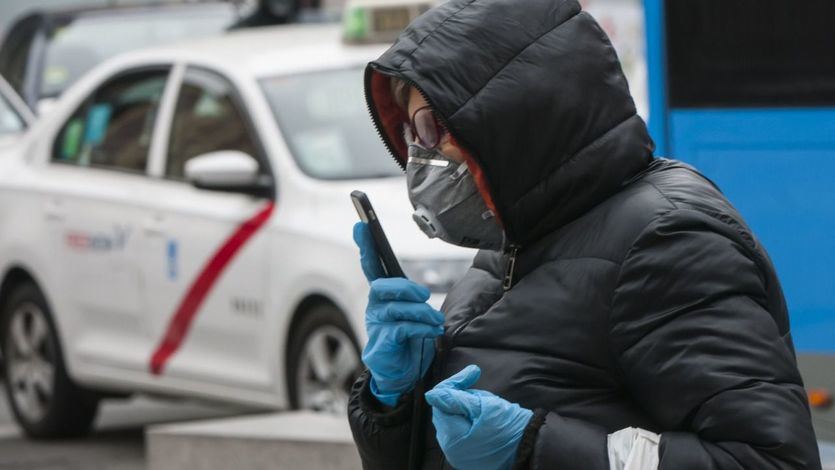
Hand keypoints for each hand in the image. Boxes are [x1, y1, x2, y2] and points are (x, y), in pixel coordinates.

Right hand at [354, 222, 443, 405]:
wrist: (403, 374)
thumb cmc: (409, 340)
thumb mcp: (413, 314)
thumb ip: (412, 300)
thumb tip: (422, 294)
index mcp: (383, 295)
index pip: (371, 265)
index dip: (366, 246)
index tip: (360, 225)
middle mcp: (375, 306)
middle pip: (382, 285)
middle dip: (404, 287)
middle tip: (424, 295)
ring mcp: (376, 324)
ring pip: (395, 308)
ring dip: (421, 313)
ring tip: (436, 322)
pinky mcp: (382, 342)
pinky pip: (401, 328)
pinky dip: (420, 328)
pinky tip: (430, 332)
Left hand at [425, 365, 532, 469]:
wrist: (532, 448)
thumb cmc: (510, 427)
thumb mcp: (483, 406)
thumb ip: (455, 399)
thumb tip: (431, 394)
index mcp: (452, 438)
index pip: (441, 403)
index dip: (454, 384)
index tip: (473, 372)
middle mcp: (451, 450)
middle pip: (446, 413)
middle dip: (461, 397)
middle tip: (482, 391)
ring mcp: (460, 455)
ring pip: (455, 421)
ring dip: (468, 408)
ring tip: (488, 405)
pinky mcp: (470, 456)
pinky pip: (463, 432)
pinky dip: (472, 420)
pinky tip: (487, 417)